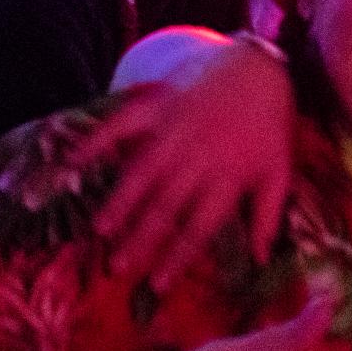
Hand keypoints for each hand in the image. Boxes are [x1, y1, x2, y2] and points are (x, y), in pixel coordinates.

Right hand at [86, 38, 295, 286]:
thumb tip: (262, 259)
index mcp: (229, 176)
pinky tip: (73, 161)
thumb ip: (268, 214)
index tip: (156, 284)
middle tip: (118, 267)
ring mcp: (174, 129)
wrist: (257, 66)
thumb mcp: (279, 170)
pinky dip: (97, 140)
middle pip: (166, 205)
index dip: (178, 256)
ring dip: (120, 201)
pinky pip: (122, 123)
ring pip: (142, 171)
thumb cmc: (269, 125)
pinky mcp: (157, 104)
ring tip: (100, 230)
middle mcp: (198, 156)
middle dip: (141, 238)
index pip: (200, 225)